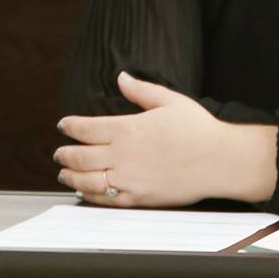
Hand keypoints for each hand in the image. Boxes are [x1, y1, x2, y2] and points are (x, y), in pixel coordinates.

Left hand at [54, 72, 275, 206]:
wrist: (219, 160)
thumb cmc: (199, 129)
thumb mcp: (170, 100)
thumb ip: (141, 90)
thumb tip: (121, 77)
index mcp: (128, 128)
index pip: (86, 128)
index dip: (70, 126)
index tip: (63, 125)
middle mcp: (123, 155)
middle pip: (80, 156)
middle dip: (64, 154)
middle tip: (58, 153)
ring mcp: (129, 179)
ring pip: (87, 180)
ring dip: (70, 176)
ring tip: (64, 174)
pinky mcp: (139, 198)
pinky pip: (106, 199)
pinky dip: (90, 195)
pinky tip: (85, 191)